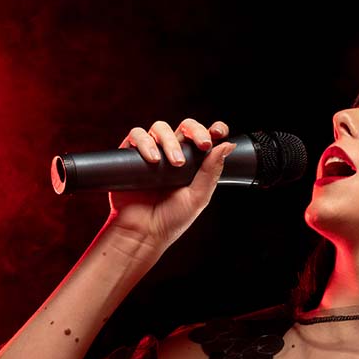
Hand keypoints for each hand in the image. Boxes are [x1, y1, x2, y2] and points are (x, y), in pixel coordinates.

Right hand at [106, 118, 235, 247]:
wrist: (143, 232)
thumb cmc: (171, 218)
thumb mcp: (198, 196)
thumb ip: (211, 171)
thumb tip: (227, 145)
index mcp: (192, 161)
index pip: (203, 136)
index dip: (213, 129)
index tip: (218, 132)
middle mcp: (172, 153)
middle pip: (184, 126)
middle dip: (195, 130)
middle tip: (202, 145)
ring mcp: (151, 152)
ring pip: (160, 128)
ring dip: (170, 141)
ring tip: (174, 163)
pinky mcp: (130, 155)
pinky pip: (136, 136)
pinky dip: (144, 142)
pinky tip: (153, 160)